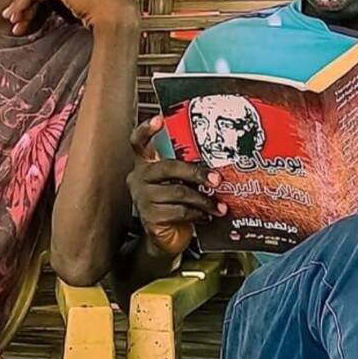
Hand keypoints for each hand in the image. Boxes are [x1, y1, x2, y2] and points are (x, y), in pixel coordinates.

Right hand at [128, 116, 226, 258]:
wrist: (166, 238)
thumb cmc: (175, 206)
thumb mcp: (179, 184)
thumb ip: (187, 173)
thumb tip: (217, 169)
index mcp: (145, 165)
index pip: (138, 143)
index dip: (146, 130)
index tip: (159, 120)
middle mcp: (139, 179)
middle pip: (168, 167)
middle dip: (196, 173)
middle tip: (216, 180)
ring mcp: (142, 199)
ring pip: (178, 192)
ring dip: (204, 200)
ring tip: (218, 206)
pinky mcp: (149, 217)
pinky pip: (179, 211)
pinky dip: (197, 214)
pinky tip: (206, 216)